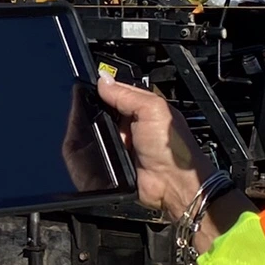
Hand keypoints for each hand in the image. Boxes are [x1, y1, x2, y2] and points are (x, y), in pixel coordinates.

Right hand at [94, 73, 208, 219]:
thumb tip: (102, 79)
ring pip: (96, 130)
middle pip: (103, 110)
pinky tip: (98, 148)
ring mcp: (122, 142)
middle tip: (97, 114)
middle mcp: (132, 123)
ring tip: (104, 134)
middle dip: (98, 111)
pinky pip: (95, 150)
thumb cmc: (173, 149)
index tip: (92, 87)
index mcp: (144, 107)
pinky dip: (94, 149)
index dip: (104, 88)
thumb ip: (127, 94)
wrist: (172, 184)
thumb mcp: (152, 110)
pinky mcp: (114, 160)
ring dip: (95, 131)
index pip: (117, 90)